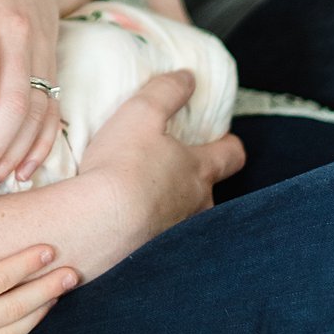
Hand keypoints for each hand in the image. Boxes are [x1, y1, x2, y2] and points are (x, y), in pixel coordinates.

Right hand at [77, 70, 244, 245]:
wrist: (101, 223)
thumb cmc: (124, 164)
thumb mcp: (142, 113)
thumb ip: (167, 91)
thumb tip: (188, 77)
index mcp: (200, 170)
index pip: (232, 156)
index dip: (230, 145)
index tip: (225, 139)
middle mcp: (197, 205)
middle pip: (211, 191)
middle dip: (201, 181)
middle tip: (180, 171)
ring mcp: (179, 235)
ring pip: (187, 219)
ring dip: (174, 208)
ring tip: (149, 200)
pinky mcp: (156, 256)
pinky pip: (162, 240)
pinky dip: (152, 230)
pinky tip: (133, 226)